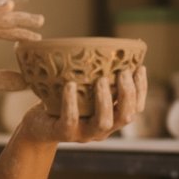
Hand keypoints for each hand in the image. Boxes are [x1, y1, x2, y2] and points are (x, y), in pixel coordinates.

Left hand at [16, 65, 147, 143]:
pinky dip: (71, 103)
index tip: (140, 67)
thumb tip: (100, 45)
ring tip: (102, 80)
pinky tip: (69, 85)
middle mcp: (101, 129)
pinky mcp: (63, 134)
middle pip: (125, 116)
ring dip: (105, 100)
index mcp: (110, 117)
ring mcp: (83, 134)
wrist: (37, 125)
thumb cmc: (62, 103)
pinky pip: (70, 120)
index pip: (135, 108)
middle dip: (127, 94)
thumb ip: (94, 76)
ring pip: (103, 123)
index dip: (141, 89)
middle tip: (123, 72)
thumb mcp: (82, 90)